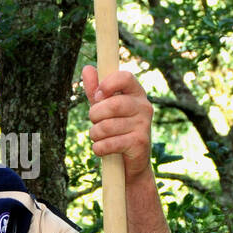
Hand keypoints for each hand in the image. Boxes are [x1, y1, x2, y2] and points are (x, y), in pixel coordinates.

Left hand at [82, 64, 153, 179]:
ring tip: (98, 137)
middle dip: (95, 114)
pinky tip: (102, 149)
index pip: (125, 77)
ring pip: (107, 126)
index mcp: (136, 93)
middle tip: (94, 121)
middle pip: (113, 104)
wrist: (131, 164)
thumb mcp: (105, 109)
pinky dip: (99, 148)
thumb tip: (87, 68)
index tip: (98, 95)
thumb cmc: (117, 130)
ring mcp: (144, 125)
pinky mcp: (140, 143)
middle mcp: (144, 107)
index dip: (107, 84)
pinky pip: (109, 143)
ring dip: (95, 134)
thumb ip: (96, 90)